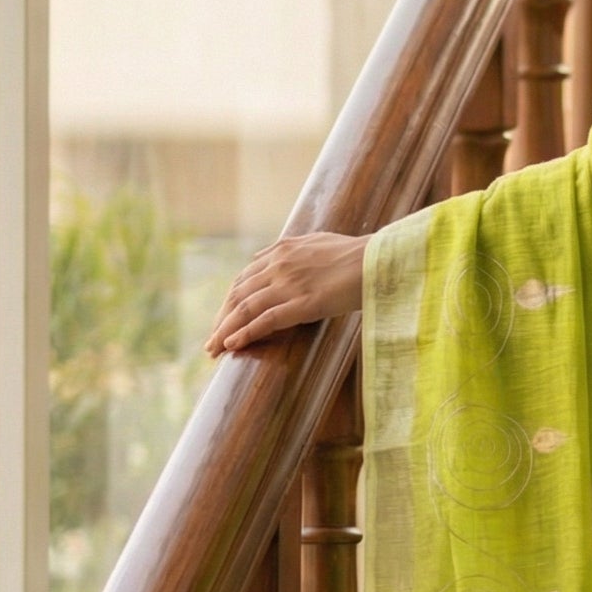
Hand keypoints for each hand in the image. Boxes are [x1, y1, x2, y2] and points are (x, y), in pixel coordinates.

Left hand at [206, 232, 367, 354]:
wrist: (379, 259)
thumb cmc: (357, 254)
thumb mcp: (317, 242)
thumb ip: (291, 250)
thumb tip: (267, 257)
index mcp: (282, 250)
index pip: (244, 278)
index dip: (230, 301)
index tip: (223, 319)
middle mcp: (279, 265)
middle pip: (238, 294)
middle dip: (221, 319)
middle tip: (212, 341)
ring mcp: (289, 284)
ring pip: (245, 308)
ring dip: (225, 330)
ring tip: (214, 349)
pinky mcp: (303, 303)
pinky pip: (265, 319)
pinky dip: (245, 333)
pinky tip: (232, 345)